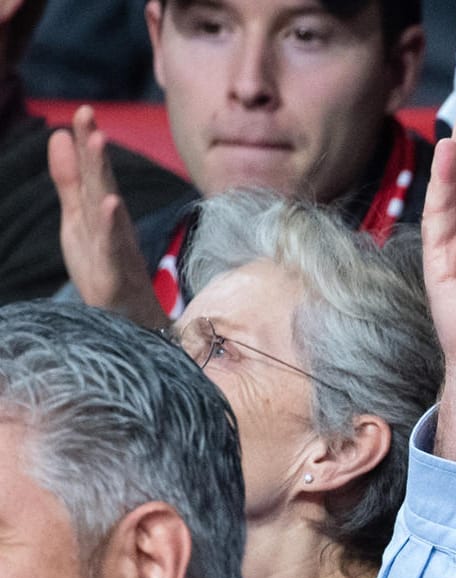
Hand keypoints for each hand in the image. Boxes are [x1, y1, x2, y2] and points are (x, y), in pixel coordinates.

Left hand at [48, 105, 165, 328]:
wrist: (132, 325)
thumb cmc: (105, 269)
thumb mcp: (78, 219)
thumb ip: (69, 180)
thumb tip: (60, 134)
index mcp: (100, 211)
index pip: (92, 172)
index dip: (87, 141)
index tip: (82, 110)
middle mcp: (112, 225)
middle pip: (101, 182)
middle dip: (94, 149)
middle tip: (87, 115)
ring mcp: (116, 249)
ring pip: (107, 208)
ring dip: (103, 176)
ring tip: (97, 145)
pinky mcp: (114, 275)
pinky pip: (113, 248)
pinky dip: (111, 226)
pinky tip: (110, 204)